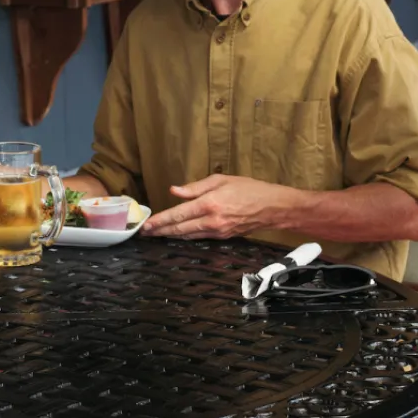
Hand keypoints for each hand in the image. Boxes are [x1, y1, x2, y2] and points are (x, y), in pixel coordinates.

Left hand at [141, 175, 285, 239]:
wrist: (272, 208)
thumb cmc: (249, 189)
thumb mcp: (221, 180)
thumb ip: (196, 187)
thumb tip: (175, 190)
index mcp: (209, 204)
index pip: (178, 214)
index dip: (161, 220)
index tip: (147, 225)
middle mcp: (211, 221)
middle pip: (180, 229)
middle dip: (161, 231)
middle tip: (145, 233)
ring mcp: (217, 232)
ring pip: (188, 235)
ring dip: (171, 235)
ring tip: (157, 234)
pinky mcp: (223, 237)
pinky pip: (199, 237)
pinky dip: (186, 236)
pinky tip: (178, 234)